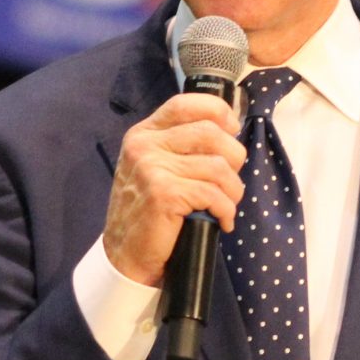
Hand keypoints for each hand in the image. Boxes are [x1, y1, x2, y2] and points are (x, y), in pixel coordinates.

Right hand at [104, 94, 244, 286]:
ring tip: (225, 205)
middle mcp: (145, 145)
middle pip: (211, 133)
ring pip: (218, 167)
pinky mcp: (164, 194)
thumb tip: (228, 129)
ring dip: (233, 190)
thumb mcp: (155, 168)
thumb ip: (180, 146)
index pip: (186, 104)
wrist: (125, 254)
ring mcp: (152, 168)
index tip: (232, 129)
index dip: (218, 111)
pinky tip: (221, 221)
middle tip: (229, 182)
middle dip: (234, 158)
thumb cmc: (148, 212)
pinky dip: (226, 211)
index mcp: (144, 134)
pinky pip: (214, 194)